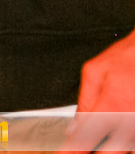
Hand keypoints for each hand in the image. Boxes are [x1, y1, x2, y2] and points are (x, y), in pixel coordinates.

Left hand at [61, 31, 134, 152]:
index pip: (87, 136)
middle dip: (95, 150)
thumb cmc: (124, 59)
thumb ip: (84, 100)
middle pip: (111, 150)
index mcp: (110, 106)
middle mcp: (127, 120)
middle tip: (83, 147)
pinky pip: (133, 141)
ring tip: (106, 131)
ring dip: (113, 146)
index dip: (74, 149)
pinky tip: (118, 134)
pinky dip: (125, 141)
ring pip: (125, 147)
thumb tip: (74, 126)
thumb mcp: (94, 72)